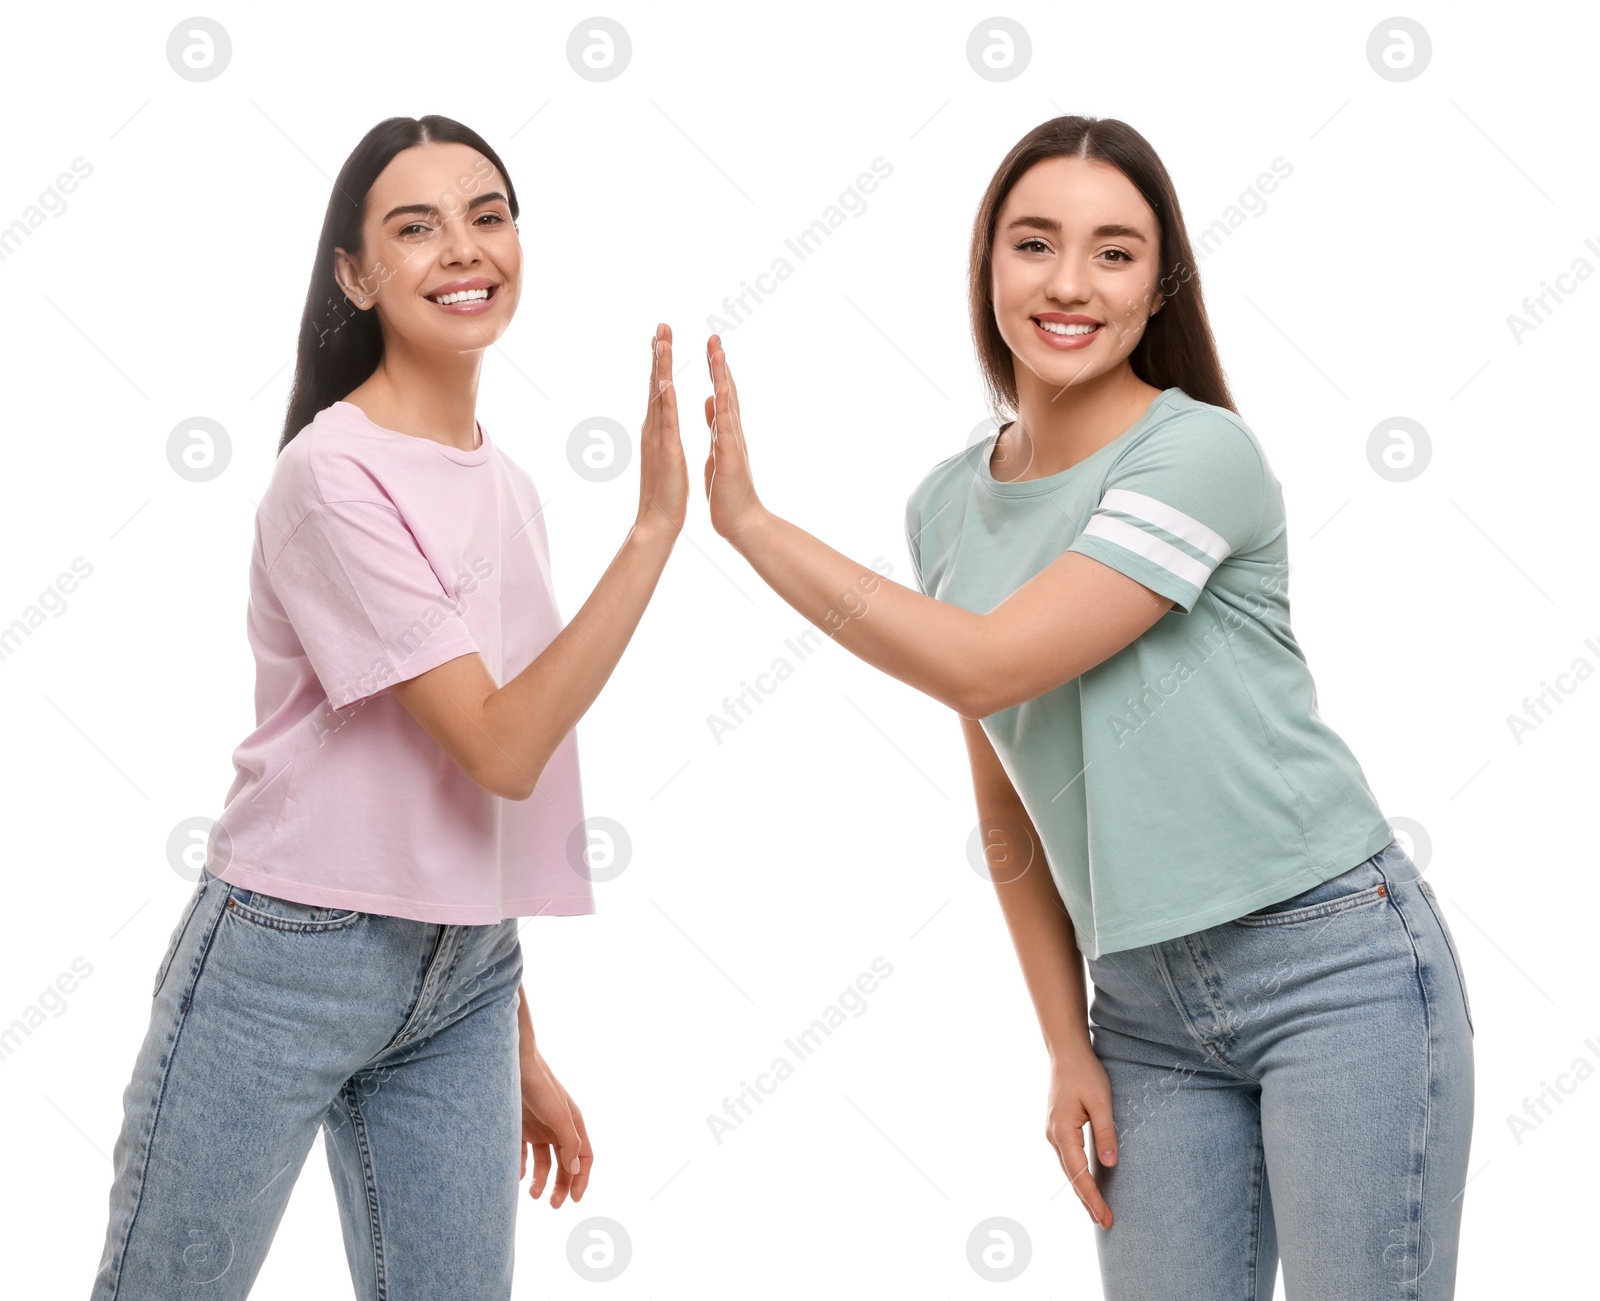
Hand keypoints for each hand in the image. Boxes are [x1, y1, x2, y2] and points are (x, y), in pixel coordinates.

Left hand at [519, 1045, 591, 1207]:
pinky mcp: (519, 1127)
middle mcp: (557, 1128)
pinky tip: (517, 1176)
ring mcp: (538, 1128)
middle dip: (561, 1184)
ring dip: (540, 1179)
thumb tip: (575, 1170)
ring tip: (532, 1194)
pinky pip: (522, 1154)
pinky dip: (520, 1167)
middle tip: (554, 1205)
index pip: (584, 1157)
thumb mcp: (558, 1114)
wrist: (513, 1064)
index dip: (581, 1178)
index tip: (574, 1199)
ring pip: (543, 1161)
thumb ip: (569, 1142)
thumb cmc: (540, 1085)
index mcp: (573, 1124)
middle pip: (564, 1163)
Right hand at [635, 322, 687, 538]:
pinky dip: (666, 397)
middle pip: (656, 383)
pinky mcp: (667, 449)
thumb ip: (662, 434)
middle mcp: (653, 427)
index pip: (659, 389)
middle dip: (658, 353)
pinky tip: (667, 379)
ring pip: (659, 394)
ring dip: (661, 366)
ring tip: (662, 339)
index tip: (662, 337)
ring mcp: (657, 436)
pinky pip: (666, 419)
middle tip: (661, 324)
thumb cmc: (666, 491)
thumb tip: (660, 420)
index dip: (661, 363)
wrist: (658, 520)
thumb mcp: (666, 455)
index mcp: (657, 428)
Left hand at [702, 333, 768, 543]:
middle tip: (714, 336)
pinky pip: (725, 427)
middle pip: (726, 390)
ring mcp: (733, 442)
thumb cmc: (728, 489)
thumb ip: (716, 424)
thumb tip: (710, 400)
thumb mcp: (718, 450)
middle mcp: (731, 432)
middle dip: (719, 363)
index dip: (714, 369)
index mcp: (724, 431)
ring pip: (727, 402)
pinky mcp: (730, 456)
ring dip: (722, 376)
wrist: (741, 520)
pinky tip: (717, 389)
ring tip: (716, 352)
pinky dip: (722, 407)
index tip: (709, 346)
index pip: (719, 393)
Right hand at [1046, 1045, 1117, 1228]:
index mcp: (1062, 1131)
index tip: (1104, 1218)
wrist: (1066, 1051)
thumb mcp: (1102, 1102)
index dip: (1093, 1197)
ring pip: (1068, 1168)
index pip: (1079, 1174)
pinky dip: (1078, 1174)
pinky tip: (1086, 1182)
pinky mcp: (1058, 1127)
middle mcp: (1053, 1135)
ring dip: (1082, 1189)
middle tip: (1104, 1223)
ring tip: (1097, 1210)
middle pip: (1071, 1176)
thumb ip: (1106, 1133)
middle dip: (1087, 1200)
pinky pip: (1068, 1158)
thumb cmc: (1085, 1073)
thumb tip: (1109, 1164)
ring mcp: (1053, 1131)